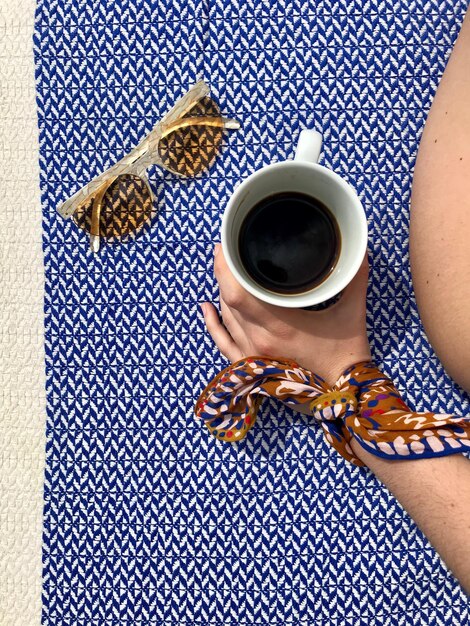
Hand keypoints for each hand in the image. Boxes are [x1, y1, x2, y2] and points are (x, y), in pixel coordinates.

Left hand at [201, 244, 370, 384]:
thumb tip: (359, 247)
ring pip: (226, 318)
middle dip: (224, 274)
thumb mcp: (353, 311)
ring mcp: (252, 356)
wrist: (344, 394)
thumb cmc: (347, 353)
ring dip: (222, 293)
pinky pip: (223, 343)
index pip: (238, 293)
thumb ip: (355, 276)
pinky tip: (206, 307)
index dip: (225, 268)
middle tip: (225, 251)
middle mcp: (259, 341)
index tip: (225, 247)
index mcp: (280, 326)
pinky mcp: (251, 366)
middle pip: (229, 301)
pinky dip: (213, 324)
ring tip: (223, 270)